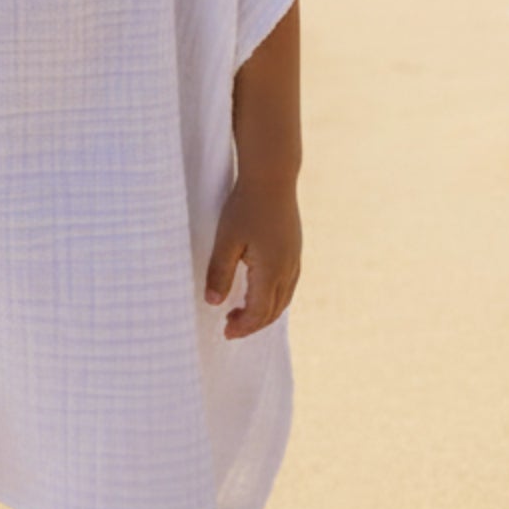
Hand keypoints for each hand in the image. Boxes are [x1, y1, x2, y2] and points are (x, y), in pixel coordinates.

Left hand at [204, 175, 301, 340]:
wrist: (272, 177)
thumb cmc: (245, 206)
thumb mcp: (226, 240)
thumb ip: (220, 273)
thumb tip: (212, 303)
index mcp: (271, 271)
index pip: (258, 313)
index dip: (242, 326)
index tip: (225, 332)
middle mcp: (288, 269)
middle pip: (273, 311)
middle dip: (253, 324)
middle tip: (230, 326)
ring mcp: (295, 259)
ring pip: (283, 299)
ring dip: (264, 312)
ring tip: (241, 312)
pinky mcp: (295, 249)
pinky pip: (288, 285)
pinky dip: (274, 297)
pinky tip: (260, 290)